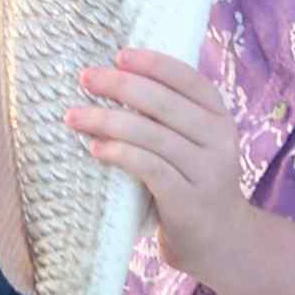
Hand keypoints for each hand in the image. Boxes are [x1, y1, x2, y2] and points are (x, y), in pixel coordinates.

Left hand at [66, 47, 251, 286]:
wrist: (220, 240)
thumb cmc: (192, 180)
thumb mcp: (193, 141)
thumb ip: (168, 114)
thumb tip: (113, 77)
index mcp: (219, 116)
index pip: (189, 79)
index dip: (154, 64)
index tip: (118, 54)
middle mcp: (219, 140)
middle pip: (166, 104)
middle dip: (121, 86)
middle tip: (86, 77)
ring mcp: (206, 172)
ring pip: (153, 136)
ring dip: (108, 121)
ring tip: (75, 116)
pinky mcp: (188, 201)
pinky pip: (150, 169)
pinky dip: (120, 154)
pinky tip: (95, 149)